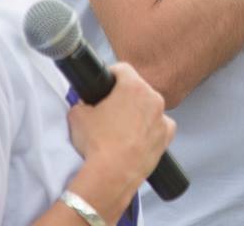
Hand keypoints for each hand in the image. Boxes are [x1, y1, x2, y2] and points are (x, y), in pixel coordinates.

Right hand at [67, 63, 175, 183]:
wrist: (111, 174)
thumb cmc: (97, 144)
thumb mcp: (77, 115)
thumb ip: (82, 102)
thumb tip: (84, 104)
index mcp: (134, 87)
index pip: (123, 68)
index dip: (111, 75)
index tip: (106, 83)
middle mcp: (153, 99)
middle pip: (138, 88)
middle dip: (124, 96)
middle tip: (110, 110)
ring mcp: (162, 119)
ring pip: (149, 107)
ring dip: (138, 113)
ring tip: (121, 128)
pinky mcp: (166, 137)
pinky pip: (158, 126)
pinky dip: (149, 130)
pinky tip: (134, 139)